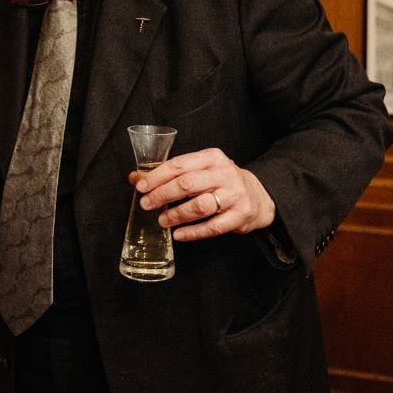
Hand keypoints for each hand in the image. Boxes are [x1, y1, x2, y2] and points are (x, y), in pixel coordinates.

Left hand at [132, 147, 275, 240]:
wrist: (257, 196)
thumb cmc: (221, 181)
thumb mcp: (200, 170)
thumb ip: (171, 173)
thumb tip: (135, 177)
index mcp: (212, 157)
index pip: (180, 165)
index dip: (157, 176)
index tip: (141, 187)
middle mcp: (224, 174)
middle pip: (187, 184)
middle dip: (163, 195)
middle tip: (147, 204)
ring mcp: (234, 195)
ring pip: (200, 206)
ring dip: (177, 215)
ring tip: (162, 220)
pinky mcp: (240, 215)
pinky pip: (213, 227)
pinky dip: (193, 232)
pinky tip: (179, 234)